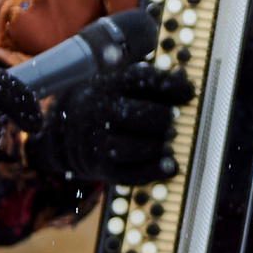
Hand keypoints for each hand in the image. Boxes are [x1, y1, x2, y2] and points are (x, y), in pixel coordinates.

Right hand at [25, 63, 195, 186]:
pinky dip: (155, 171)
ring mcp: (98, 140)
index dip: (174, 86)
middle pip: (146, 115)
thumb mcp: (119, 80)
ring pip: (139, 147)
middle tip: (170, 120)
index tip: (188, 93)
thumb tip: (184, 79)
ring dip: (160, 145)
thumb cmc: (104, 101)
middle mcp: (100, 110)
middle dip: (166, 118)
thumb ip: (151, 79)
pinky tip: (170, 165)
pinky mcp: (101, 167)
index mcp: (109, 83)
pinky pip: (132, 174)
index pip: (145, 79)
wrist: (63, 129)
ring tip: (166, 140)